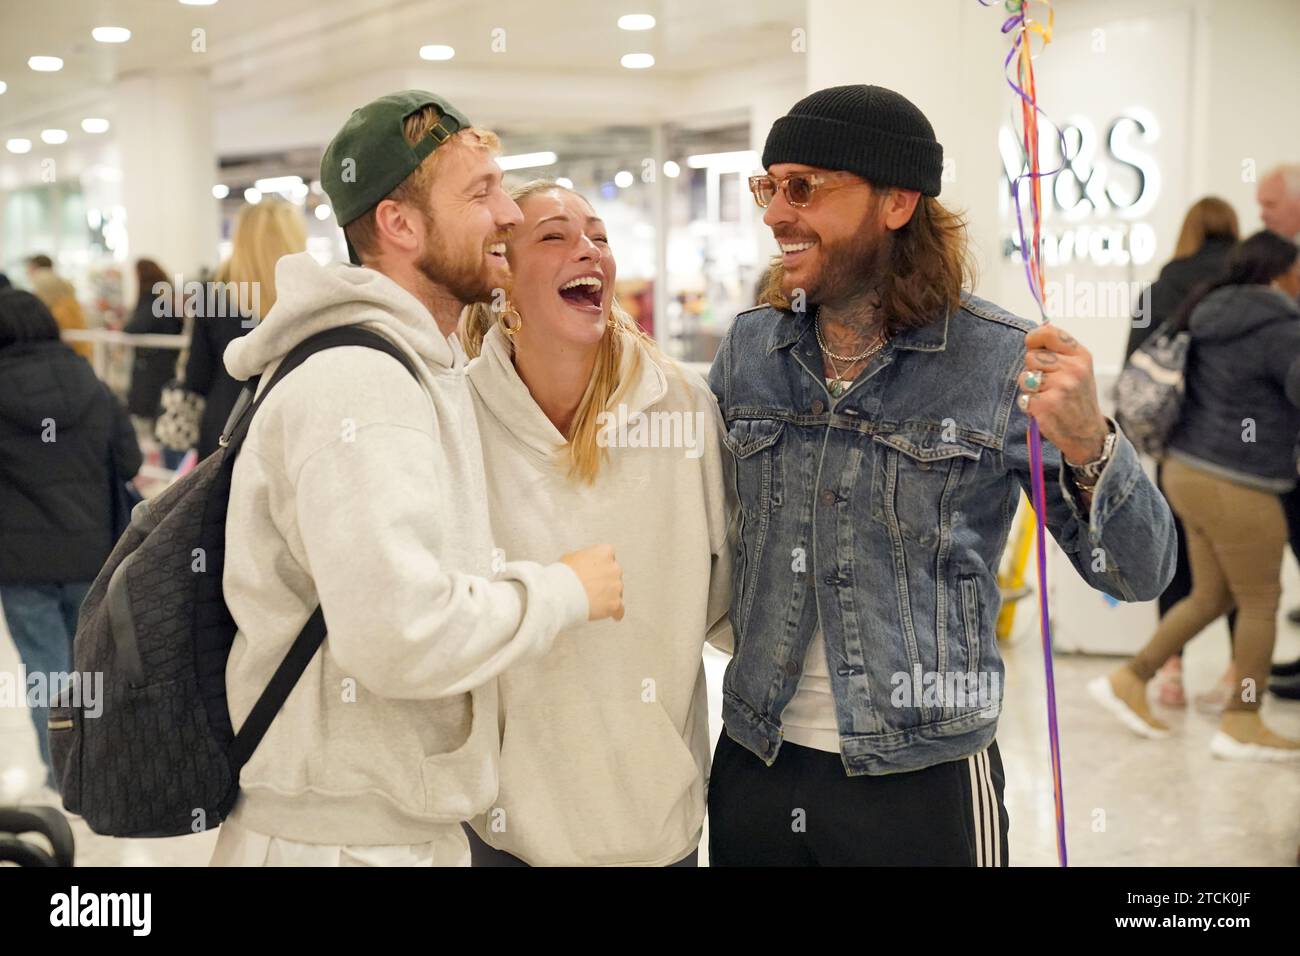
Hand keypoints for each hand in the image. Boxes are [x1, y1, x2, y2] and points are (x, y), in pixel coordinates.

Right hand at [560, 545, 624, 621]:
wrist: (561, 592)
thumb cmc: (563, 574)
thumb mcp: (572, 557)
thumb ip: (585, 559)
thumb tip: (585, 565)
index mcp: (605, 552)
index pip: (609, 557)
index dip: (601, 566)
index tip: (595, 572)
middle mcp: (614, 568)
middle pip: (614, 575)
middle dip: (606, 581)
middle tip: (592, 588)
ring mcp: (616, 586)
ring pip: (617, 592)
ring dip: (608, 597)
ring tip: (594, 603)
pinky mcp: (614, 603)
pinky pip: (619, 610)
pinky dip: (615, 612)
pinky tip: (612, 615)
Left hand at [1017, 325, 1108, 463]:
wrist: (1087, 433)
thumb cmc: (1077, 398)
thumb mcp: (1078, 369)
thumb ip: (1059, 350)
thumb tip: (1033, 333)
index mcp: (1081, 356)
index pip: (1048, 333)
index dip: (1034, 339)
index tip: (1033, 346)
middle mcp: (1074, 369)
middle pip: (1031, 356)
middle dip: (1033, 369)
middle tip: (1048, 383)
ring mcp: (1061, 386)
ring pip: (1025, 376)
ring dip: (1030, 388)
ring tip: (1047, 396)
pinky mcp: (1047, 404)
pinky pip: (1023, 396)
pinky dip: (1028, 404)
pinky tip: (1043, 409)